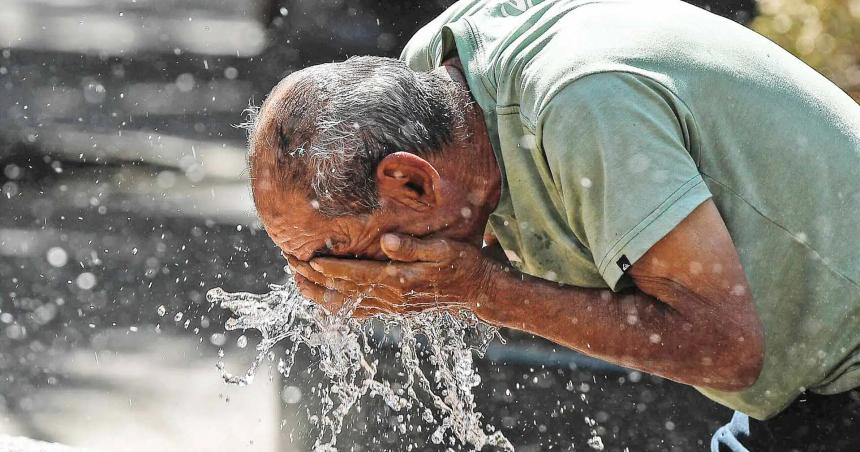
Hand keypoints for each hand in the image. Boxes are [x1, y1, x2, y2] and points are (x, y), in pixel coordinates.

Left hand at [287, 234, 502, 317]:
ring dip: (319, 293)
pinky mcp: (394, 309)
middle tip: (290, 264)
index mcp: (400, 282)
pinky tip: (323, 300)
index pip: (355, 275)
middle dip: (315, 278)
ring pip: (347, 304)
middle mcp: (391, 298)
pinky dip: (337, 307)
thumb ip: (414, 246)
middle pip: (344, 291)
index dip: (329, 267)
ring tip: (296, 281)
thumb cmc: (464, 263)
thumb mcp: (444, 249)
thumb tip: (388, 242)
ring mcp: (391, 306)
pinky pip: (359, 312)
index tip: (305, 258)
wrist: (479, 291)